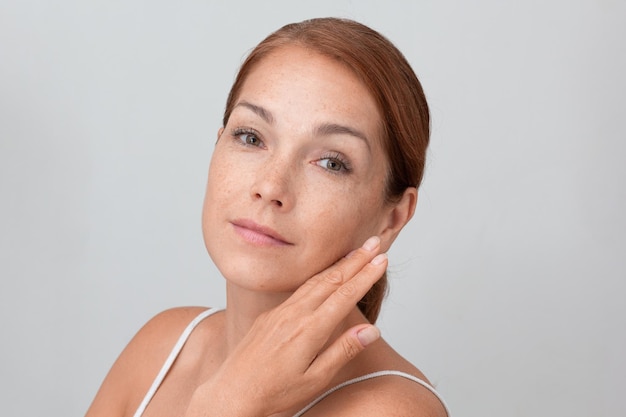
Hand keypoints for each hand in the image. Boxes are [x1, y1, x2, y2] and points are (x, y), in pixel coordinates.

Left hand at [185, 236, 386, 416]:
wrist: (230, 394)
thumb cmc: (274, 394)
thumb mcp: (315, 380)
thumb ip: (343, 351)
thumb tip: (371, 331)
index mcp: (310, 331)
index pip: (345, 296)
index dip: (365, 275)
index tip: (382, 259)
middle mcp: (294, 315)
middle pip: (332, 280)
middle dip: (356, 259)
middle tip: (374, 242)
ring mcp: (280, 312)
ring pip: (314, 281)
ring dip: (338, 264)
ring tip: (355, 251)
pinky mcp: (269, 315)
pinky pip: (298, 288)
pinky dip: (317, 276)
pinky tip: (324, 273)